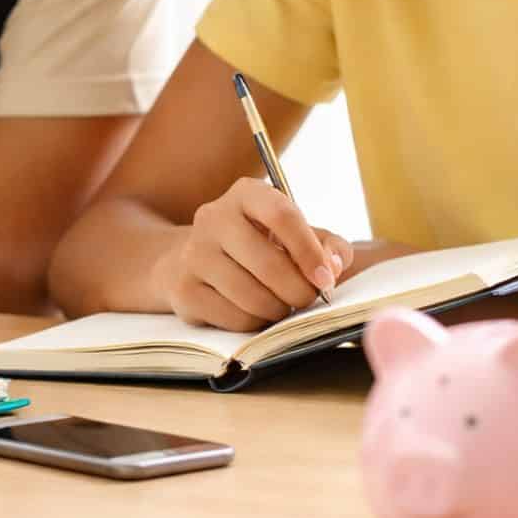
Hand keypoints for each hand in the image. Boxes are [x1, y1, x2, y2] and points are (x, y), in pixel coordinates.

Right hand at [161, 177, 352, 329]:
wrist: (194, 259)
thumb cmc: (258, 245)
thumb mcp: (295, 234)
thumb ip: (327, 245)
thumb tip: (333, 267)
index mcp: (246, 194)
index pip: (281, 215)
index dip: (309, 251)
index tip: (326, 278)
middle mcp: (214, 217)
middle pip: (267, 262)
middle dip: (298, 290)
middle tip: (308, 299)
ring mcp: (194, 253)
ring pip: (251, 296)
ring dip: (278, 310)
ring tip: (282, 305)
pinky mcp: (184, 289)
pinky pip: (234, 318)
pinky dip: (256, 323)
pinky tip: (256, 313)